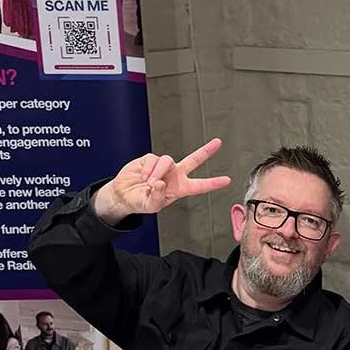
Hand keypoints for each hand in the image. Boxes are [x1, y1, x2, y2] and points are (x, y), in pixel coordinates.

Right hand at [93, 140, 229, 222]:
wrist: (123, 194)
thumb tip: (161, 183)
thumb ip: (157, 196)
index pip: (199, 185)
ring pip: (168, 161)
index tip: (226, 180)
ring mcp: (163, 166)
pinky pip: (153, 159)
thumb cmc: (140, 201)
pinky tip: (143, 176)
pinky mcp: (151, 159)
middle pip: (193, 160)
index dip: (213, 183)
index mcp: (180, 188)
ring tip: (149, 182)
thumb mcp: (150, 206)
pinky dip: (148, 169)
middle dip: (206, 151)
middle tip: (217, 143)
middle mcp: (174, 175)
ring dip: (158, 172)